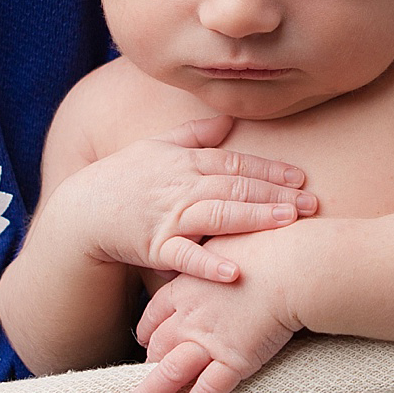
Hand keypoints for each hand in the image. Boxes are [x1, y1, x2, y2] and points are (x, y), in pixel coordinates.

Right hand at [76, 121, 317, 288]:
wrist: (83, 211)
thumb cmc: (123, 177)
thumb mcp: (157, 146)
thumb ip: (194, 134)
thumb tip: (227, 120)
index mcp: (186, 161)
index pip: (235, 162)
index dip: (270, 169)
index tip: (301, 177)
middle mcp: (182, 184)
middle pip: (235, 185)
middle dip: (275, 193)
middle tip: (310, 202)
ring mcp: (168, 215)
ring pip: (218, 213)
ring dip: (254, 217)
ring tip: (286, 222)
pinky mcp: (154, 247)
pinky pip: (185, 256)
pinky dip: (209, 264)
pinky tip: (235, 272)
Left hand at [124, 242, 306, 392]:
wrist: (292, 263)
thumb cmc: (267, 244)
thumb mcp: (228, 240)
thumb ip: (214, 252)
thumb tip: (216, 251)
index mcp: (187, 284)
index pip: (156, 313)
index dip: (148, 331)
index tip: (144, 341)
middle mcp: (190, 315)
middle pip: (156, 346)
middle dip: (143, 367)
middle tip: (133, 381)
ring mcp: (209, 340)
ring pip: (168, 374)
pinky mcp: (233, 360)